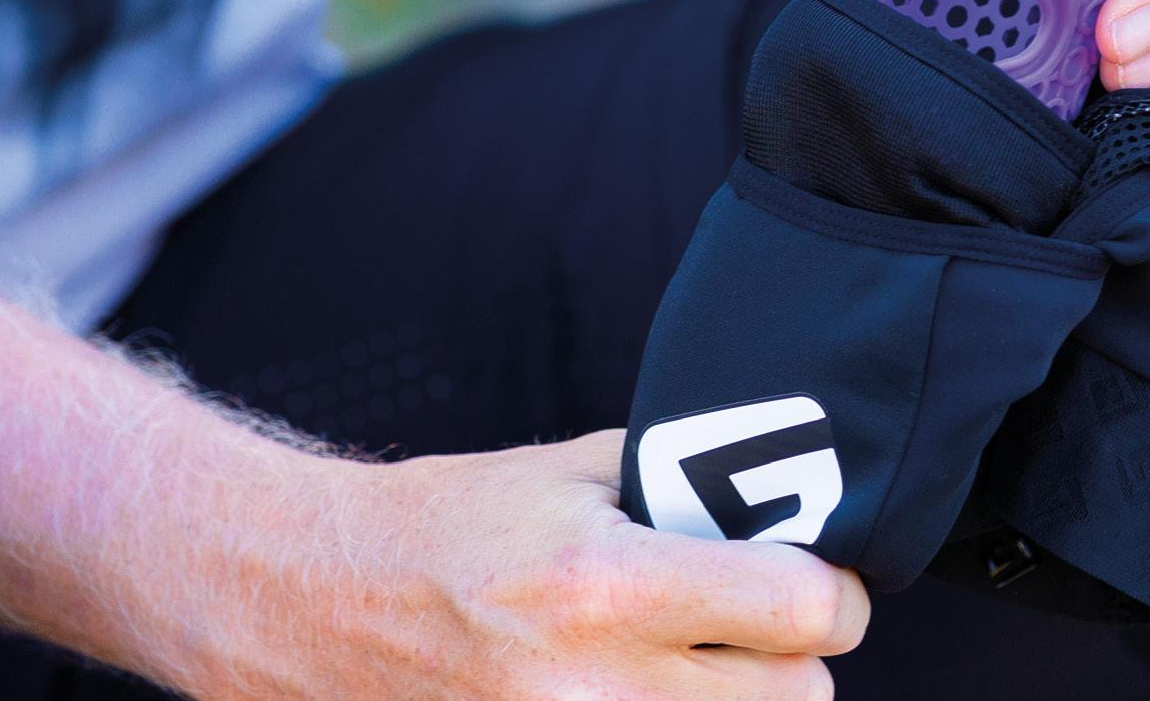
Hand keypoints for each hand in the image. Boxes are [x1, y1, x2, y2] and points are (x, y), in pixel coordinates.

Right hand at [245, 431, 866, 700]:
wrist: (318, 600)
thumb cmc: (448, 525)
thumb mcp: (569, 472)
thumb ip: (687, 488)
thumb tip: (791, 501)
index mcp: (606, 584)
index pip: (805, 610)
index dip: (830, 588)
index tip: (811, 576)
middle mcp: (598, 689)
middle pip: (799, 698)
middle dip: (788, 654)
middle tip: (743, 622)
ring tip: (684, 662)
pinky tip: (643, 691)